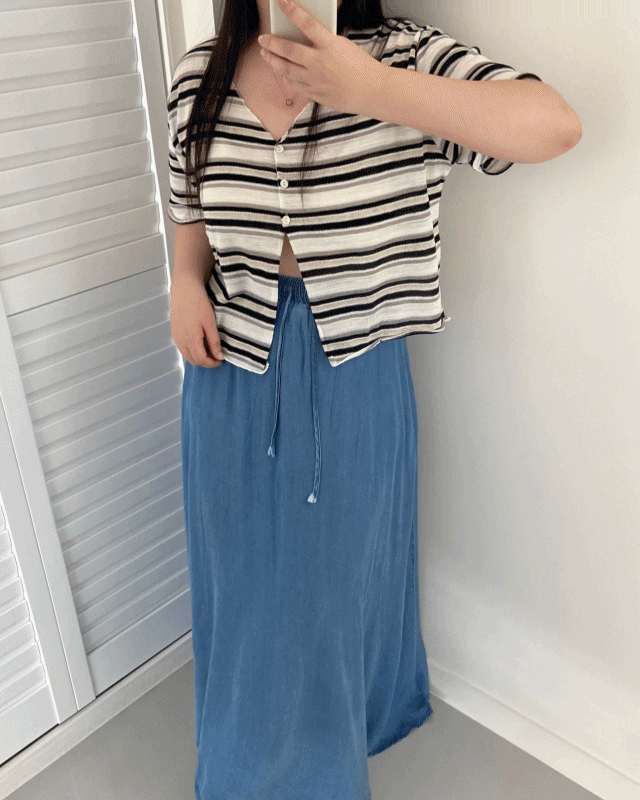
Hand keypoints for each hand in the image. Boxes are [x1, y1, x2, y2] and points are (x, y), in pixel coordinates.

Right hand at [170, 279, 224, 367]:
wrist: (184, 290)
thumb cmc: (198, 304)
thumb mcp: (210, 323)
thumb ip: (214, 342)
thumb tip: (219, 357)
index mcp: (191, 339)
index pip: (201, 360)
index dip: (212, 363)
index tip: (221, 361)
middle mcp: (181, 341)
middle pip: (193, 361)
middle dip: (206, 362)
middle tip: (216, 356)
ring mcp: (176, 337)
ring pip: (187, 356)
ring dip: (198, 357)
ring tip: (209, 350)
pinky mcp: (174, 333)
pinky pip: (183, 348)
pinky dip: (192, 351)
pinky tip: (200, 343)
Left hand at [257, 0, 382, 114]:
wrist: (372, 91)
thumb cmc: (360, 66)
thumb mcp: (342, 45)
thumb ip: (322, 42)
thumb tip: (302, 38)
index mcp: (330, 45)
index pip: (306, 23)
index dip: (291, 10)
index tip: (280, 1)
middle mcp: (320, 63)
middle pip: (288, 50)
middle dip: (271, 43)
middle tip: (263, 38)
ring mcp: (316, 80)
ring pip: (286, 69)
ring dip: (272, 60)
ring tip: (266, 54)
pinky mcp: (315, 94)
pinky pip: (294, 84)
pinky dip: (284, 76)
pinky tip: (280, 70)